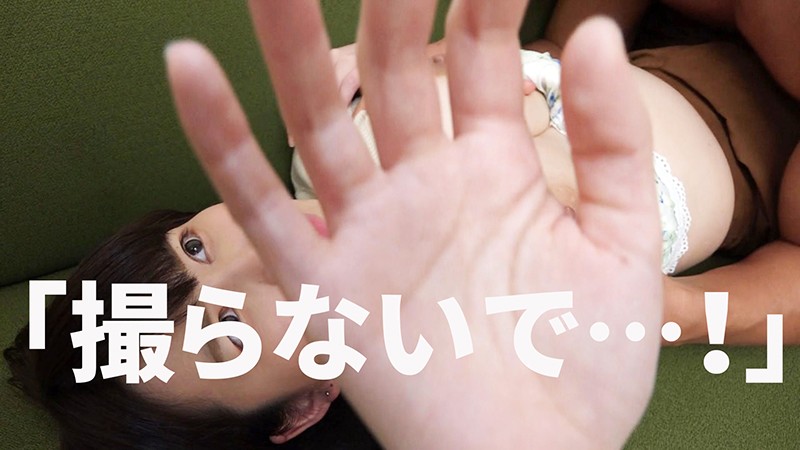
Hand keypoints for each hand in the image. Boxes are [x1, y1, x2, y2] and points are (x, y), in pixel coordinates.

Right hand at [166, 1, 661, 447]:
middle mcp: (422, 186)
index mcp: (491, 170)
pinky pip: (261, 204)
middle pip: (388, 73)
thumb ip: (612, 138)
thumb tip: (597, 30)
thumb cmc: (584, 360)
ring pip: (316, 120)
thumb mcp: (622, 240)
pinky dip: (217, 140)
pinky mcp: (324, 284)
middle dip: (387, 4)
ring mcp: (368, 230)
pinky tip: (186, 68)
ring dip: (289, 45)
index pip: (474, 59)